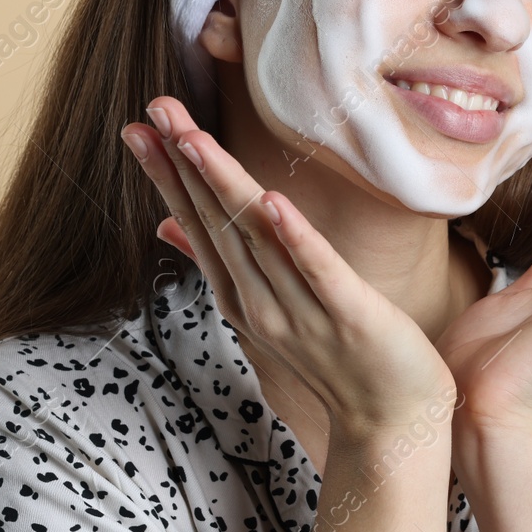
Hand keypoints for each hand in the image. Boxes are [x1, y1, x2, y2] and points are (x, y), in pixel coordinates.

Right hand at [122, 96, 456, 437]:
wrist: (392, 421)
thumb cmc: (336, 355)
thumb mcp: (267, 306)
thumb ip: (220, 262)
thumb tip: (166, 225)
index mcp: (240, 294)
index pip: (196, 223)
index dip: (167, 174)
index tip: (139, 128)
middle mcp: (260, 301)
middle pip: (216, 222)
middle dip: (183, 164)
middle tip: (154, 110)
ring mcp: (302, 311)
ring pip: (255, 238)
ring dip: (224, 186)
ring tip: (195, 139)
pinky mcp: (351, 315)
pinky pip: (318, 271)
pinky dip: (295, 238)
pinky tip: (273, 201)